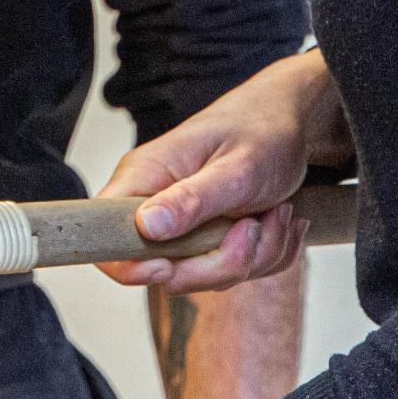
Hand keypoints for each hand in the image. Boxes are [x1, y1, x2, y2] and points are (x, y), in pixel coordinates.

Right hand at [97, 50, 343, 295]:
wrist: (291, 121)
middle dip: (222, 261)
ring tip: (276, 211)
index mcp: (145, 177)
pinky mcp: (211, 241)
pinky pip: (234, 273)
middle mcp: (157, 206)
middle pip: (168, 273)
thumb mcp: (235, 168)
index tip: (173, 264)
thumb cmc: (262, 131)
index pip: (106, 237)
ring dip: (255, 253)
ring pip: (208, 277)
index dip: (132, 266)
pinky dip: (266, 254)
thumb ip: (191, 199)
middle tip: (254, 225)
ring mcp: (185, 228)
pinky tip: (278, 219)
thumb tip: (145, 227)